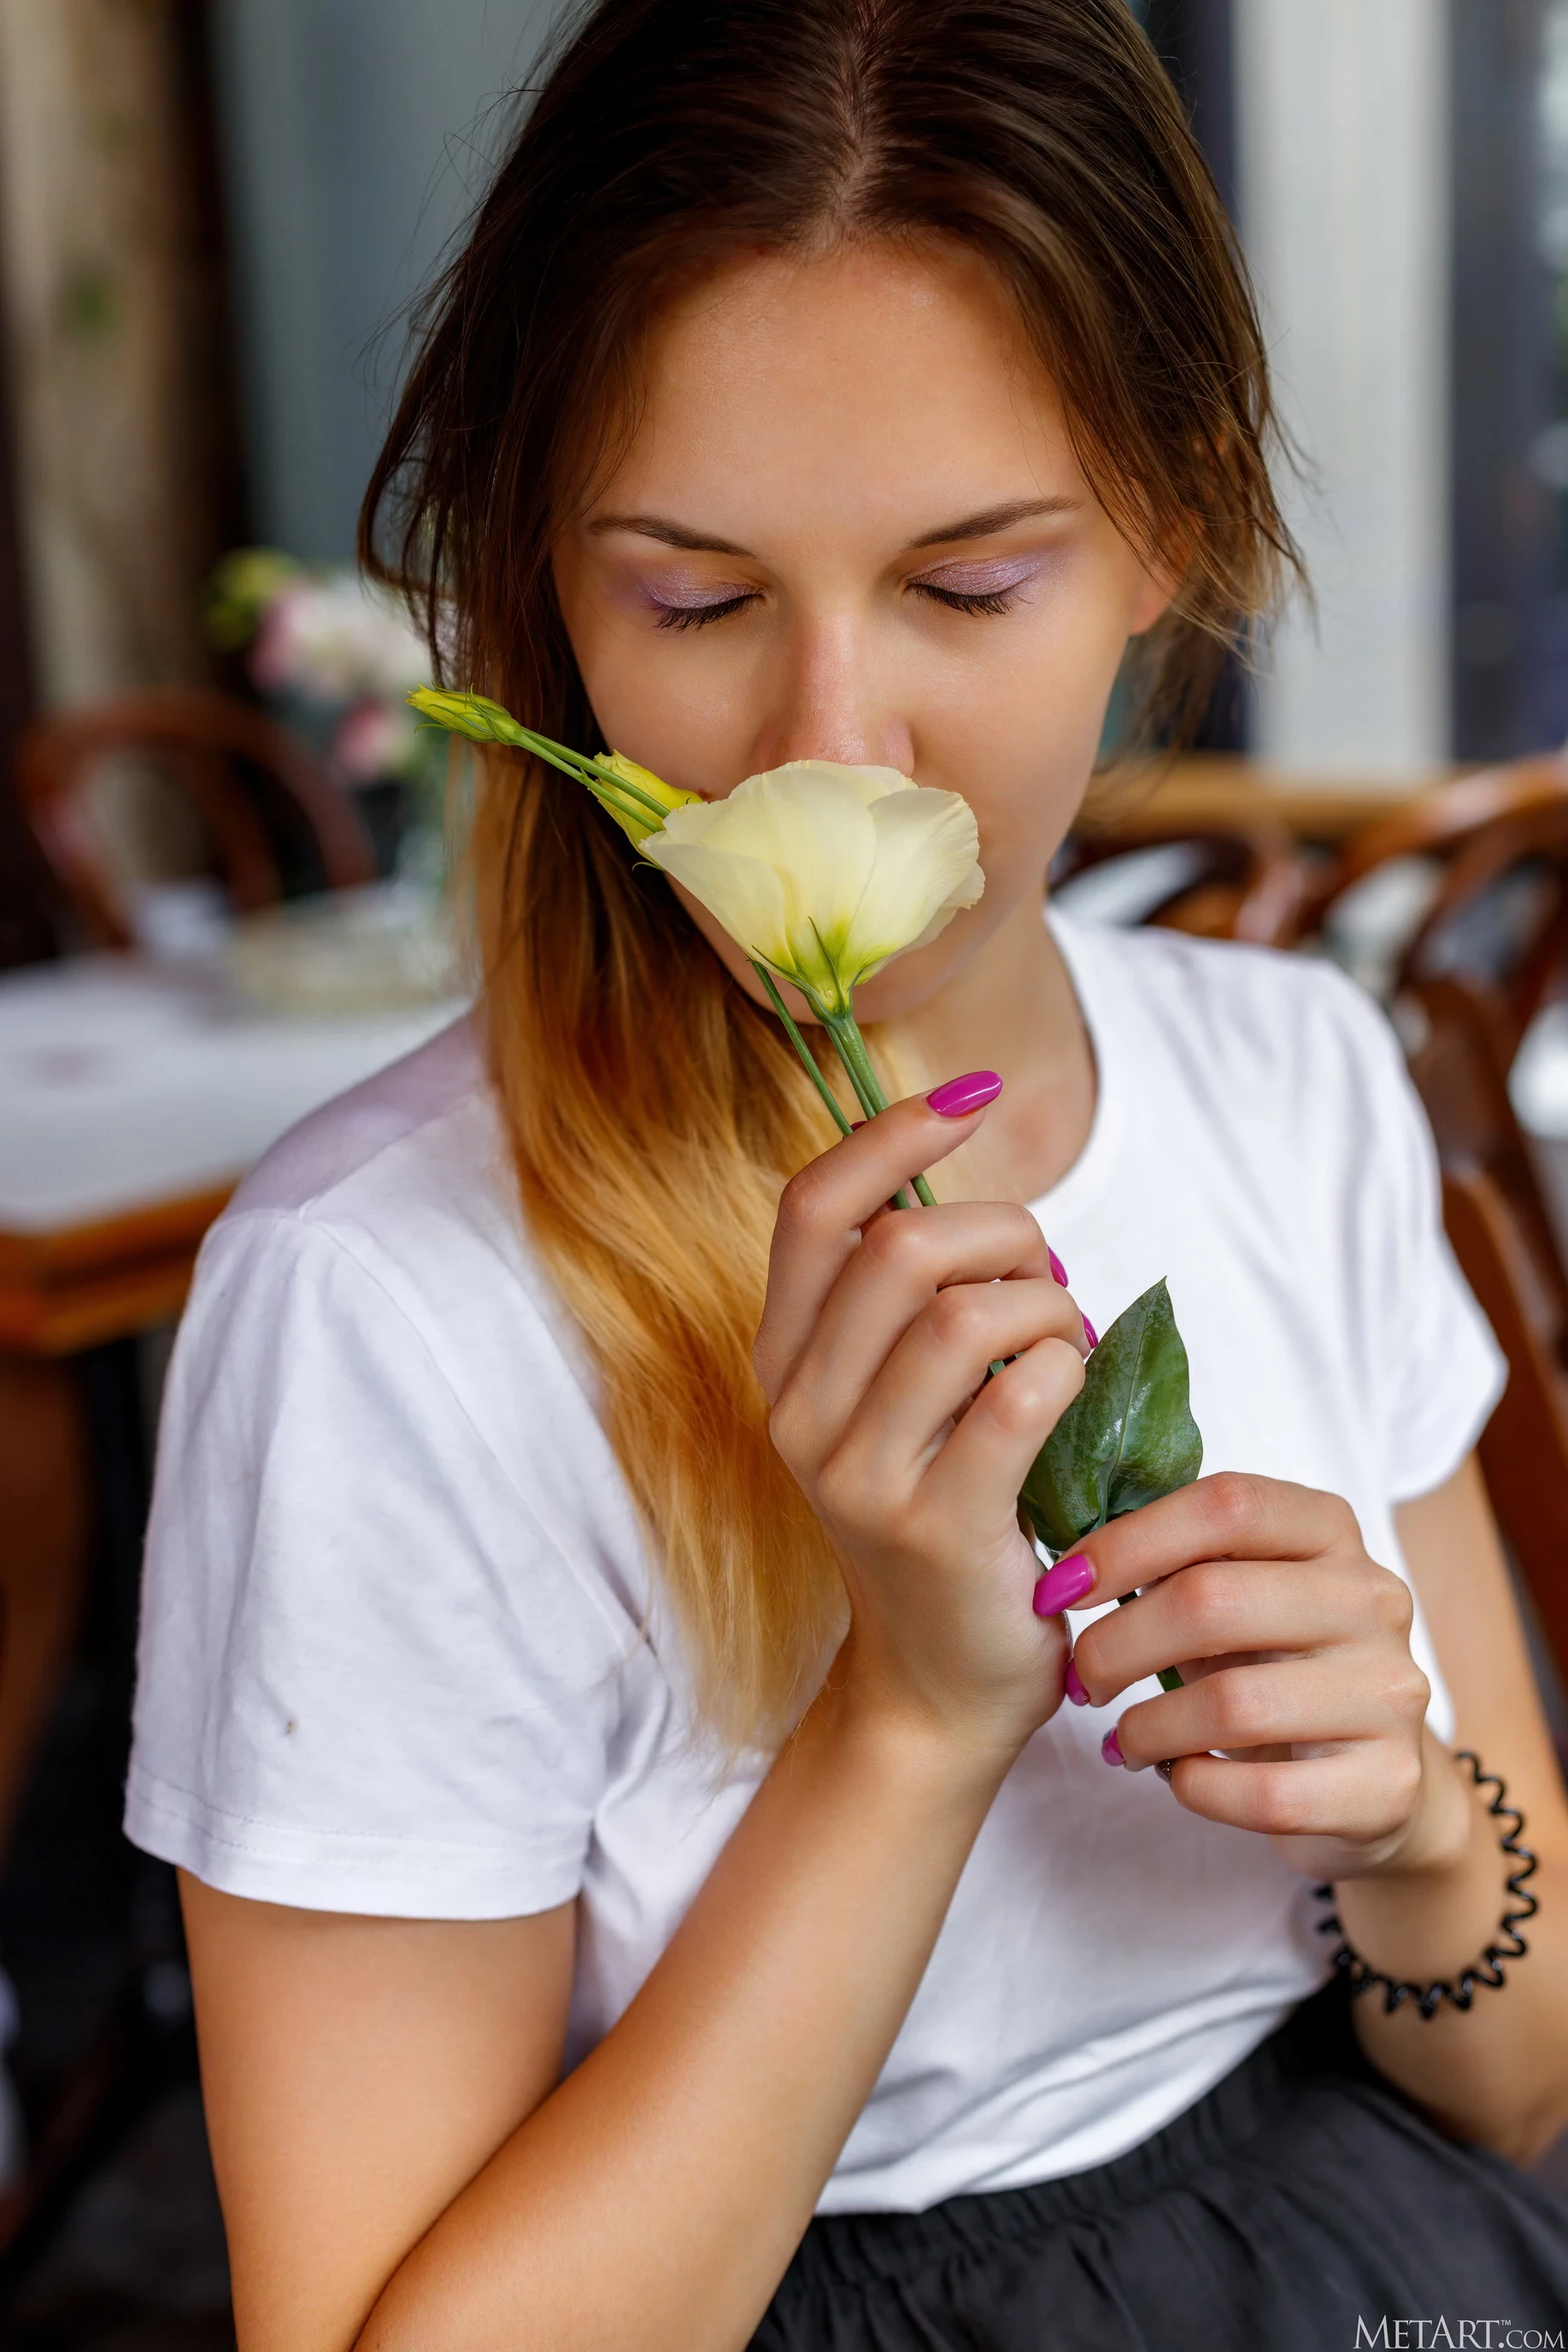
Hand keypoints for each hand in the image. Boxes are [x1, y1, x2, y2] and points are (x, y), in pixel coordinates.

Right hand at [755, 1085, 1090, 1769]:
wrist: (937, 1683)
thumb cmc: (938, 1515)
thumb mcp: (892, 1400)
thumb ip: (908, 1302)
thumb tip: (973, 1188)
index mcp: (782, 1361)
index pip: (811, 1207)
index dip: (892, 1133)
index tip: (973, 1100)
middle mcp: (800, 1411)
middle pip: (901, 1248)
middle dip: (1004, 1232)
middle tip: (1047, 1276)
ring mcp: (860, 1474)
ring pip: (967, 1315)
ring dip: (1047, 1303)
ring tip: (1065, 1338)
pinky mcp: (937, 1526)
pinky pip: (1021, 1397)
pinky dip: (1068, 1366)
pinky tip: (1075, 1386)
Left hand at [1063, 1474, 1467, 1882]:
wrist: (1371, 1779)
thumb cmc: (1275, 1667)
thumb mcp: (1238, 1595)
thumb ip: (1177, 1562)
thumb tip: (1070, 1568)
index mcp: (1330, 1531)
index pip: (1227, 1505)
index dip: (1129, 1542)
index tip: (1064, 1586)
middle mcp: (1373, 1600)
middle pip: (1213, 1600)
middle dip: (1117, 1644)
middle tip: (1080, 1680)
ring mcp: (1389, 1693)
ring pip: (1234, 1704)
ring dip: (1150, 1727)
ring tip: (1125, 1741)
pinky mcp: (1388, 1784)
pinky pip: (1265, 1793)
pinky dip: (1198, 1788)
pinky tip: (1181, 1777)